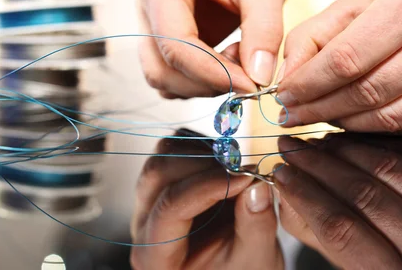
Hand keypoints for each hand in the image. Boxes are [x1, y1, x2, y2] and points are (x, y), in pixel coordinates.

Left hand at [130, 137, 282, 269]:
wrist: (236, 266)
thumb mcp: (256, 258)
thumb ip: (255, 226)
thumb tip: (255, 183)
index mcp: (155, 256)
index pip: (169, 208)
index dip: (207, 186)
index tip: (245, 178)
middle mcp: (144, 223)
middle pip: (158, 172)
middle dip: (205, 164)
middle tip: (243, 172)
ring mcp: (150, 197)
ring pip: (165, 152)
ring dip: (205, 152)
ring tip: (237, 171)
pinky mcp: (165, 178)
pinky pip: (177, 144)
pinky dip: (205, 145)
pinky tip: (227, 166)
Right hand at [136, 0, 293, 98]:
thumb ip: (264, 32)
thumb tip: (259, 80)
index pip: (174, 45)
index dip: (212, 73)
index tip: (252, 85)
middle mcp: (146, 6)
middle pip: (160, 70)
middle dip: (205, 83)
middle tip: (249, 76)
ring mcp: (153, 25)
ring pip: (164, 79)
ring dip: (204, 85)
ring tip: (241, 59)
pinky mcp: (167, 39)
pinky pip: (175, 76)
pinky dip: (202, 82)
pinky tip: (232, 61)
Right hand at [274, 134, 401, 268]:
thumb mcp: (357, 268)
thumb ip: (317, 232)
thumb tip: (285, 187)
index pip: (341, 228)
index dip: (303, 194)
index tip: (280, 173)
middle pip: (363, 192)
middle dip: (316, 164)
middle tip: (289, 147)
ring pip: (385, 164)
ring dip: (340, 147)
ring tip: (315, 141)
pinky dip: (375, 142)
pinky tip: (351, 141)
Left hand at [276, 0, 401, 131]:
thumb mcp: (360, 0)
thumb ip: (315, 35)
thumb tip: (286, 78)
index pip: (346, 58)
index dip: (307, 84)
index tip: (283, 95)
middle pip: (366, 93)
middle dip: (319, 109)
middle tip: (293, 114)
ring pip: (389, 119)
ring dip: (344, 123)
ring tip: (322, 114)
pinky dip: (377, 127)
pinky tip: (359, 116)